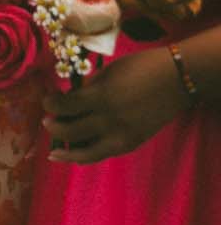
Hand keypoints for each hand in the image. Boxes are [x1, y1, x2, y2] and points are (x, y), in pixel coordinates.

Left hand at [45, 49, 189, 163]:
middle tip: (47, 121)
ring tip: (54, 151)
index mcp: (101, 97)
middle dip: (53, 126)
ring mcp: (122, 135)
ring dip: (66, 151)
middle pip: (70, 131)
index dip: (50, 104)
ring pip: (85, 153)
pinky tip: (74, 155)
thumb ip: (88, 89)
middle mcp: (110, 120)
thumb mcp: (108, 73)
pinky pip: (103, 154)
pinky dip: (86, 156)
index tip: (47, 100)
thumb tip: (69, 100)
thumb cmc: (140, 68)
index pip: (64, 106)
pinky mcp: (132, 143)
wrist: (177, 79)